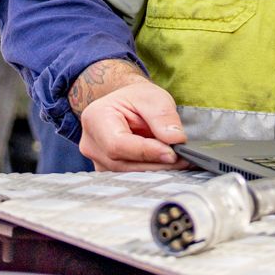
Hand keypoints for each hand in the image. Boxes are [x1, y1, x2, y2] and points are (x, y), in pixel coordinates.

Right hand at [68, 58, 189, 171]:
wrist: (127, 105)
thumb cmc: (136, 99)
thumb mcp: (152, 97)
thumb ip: (162, 116)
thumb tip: (175, 139)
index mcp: (95, 119)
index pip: (118, 144)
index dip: (146, 152)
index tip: (172, 153)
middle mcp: (91, 144)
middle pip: (122, 163)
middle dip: (155, 163)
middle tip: (184, 160)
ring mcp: (97, 161)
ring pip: (127, 174)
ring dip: (155, 170)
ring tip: (180, 162)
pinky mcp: (108, 171)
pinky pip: (130, 177)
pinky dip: (150, 172)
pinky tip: (168, 166)